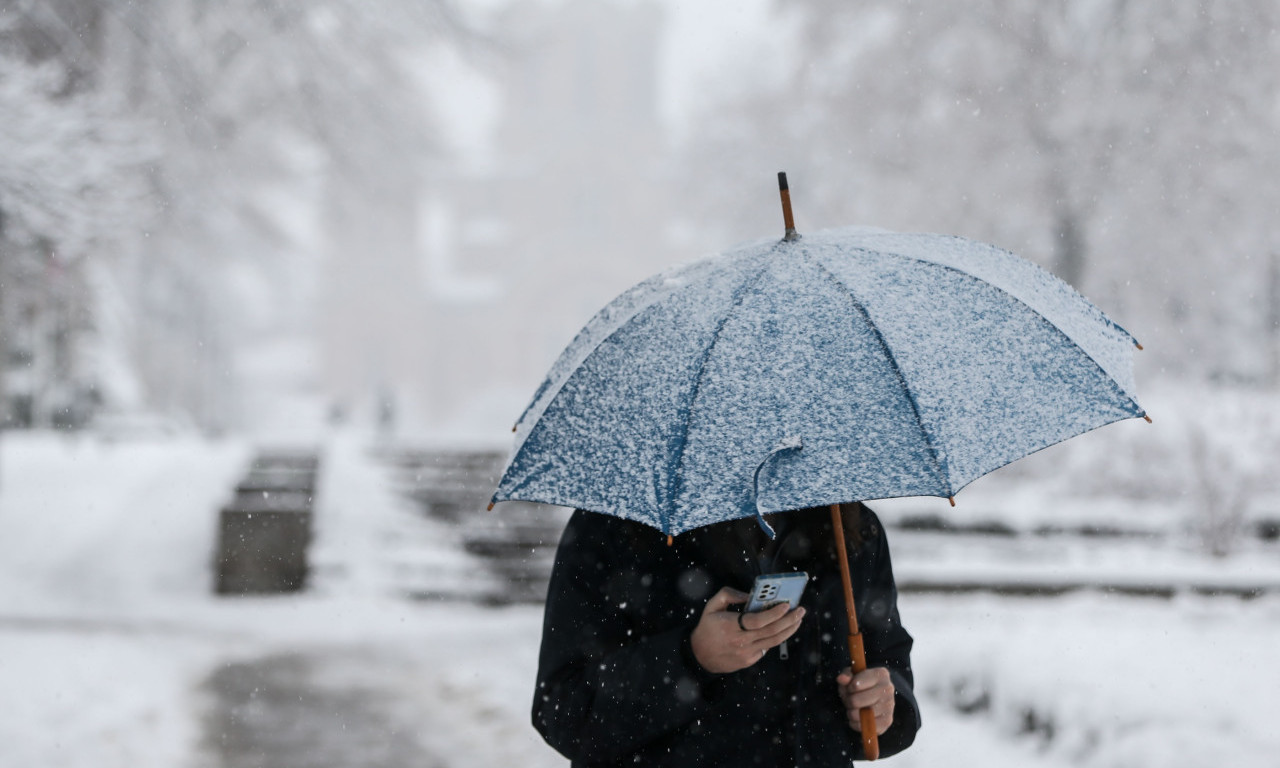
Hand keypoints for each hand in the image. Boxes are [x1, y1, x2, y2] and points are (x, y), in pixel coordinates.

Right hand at [689, 587, 804, 673]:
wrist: (699, 656)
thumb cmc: (707, 628)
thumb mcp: (712, 606)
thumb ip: (730, 595)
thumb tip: (750, 595)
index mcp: (730, 626)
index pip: (758, 620)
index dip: (775, 613)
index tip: (787, 605)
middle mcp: (740, 641)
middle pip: (771, 631)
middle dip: (789, 620)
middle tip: (800, 611)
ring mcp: (746, 653)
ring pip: (773, 642)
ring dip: (789, 630)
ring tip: (798, 620)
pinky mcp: (749, 661)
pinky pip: (766, 648)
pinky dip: (776, 638)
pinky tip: (782, 629)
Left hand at [837, 667, 894, 734]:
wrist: (877, 696)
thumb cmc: (861, 684)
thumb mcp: (852, 675)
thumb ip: (846, 676)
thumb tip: (841, 679)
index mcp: (881, 674)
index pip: (855, 684)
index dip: (848, 688)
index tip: (850, 688)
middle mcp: (888, 689)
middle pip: (856, 701)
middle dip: (848, 702)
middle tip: (850, 700)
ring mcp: (889, 706)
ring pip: (861, 714)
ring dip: (852, 713)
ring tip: (854, 708)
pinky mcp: (887, 721)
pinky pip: (866, 726)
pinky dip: (857, 724)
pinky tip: (857, 718)